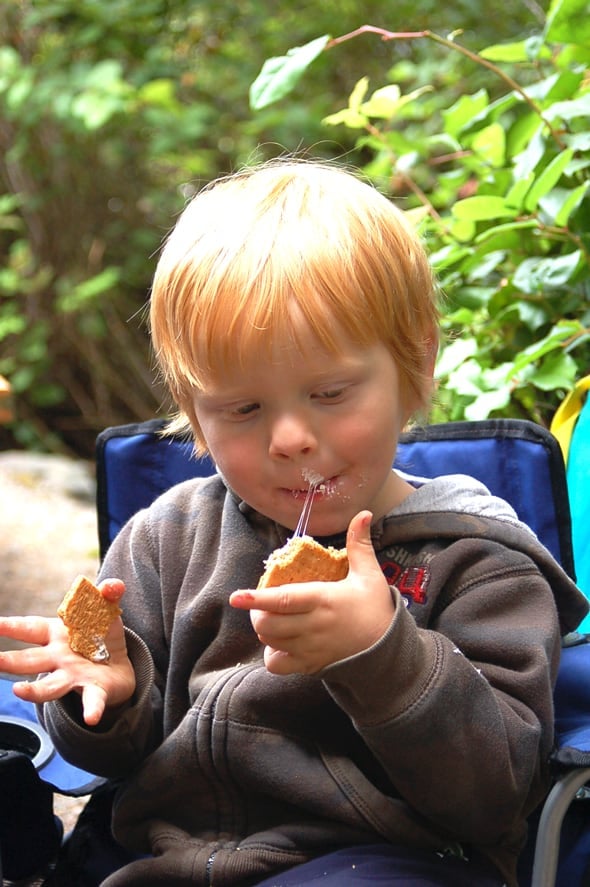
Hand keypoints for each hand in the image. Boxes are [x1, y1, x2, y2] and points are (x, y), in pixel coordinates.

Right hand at [0, 579, 134, 725]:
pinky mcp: (95, 691)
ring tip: (18, 691)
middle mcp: (59, 659)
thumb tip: (113, 584)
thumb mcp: (105, 610)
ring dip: (34, 690)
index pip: (31, 629)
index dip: (11, 626)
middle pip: (31, 660)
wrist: (120, 666)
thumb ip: (107, 594)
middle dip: (10, 661)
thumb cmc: (102, 635)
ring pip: (50, 685)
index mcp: (57, 635)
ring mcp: (74, 677)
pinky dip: (91, 709)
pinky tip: (91, 718)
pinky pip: (92, 701)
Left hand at [230, 510, 393, 674]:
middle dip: (257, 612)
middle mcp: (313, 626)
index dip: (257, 599)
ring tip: (272, 617)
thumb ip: (359, 544)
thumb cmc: (375, 608)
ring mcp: (309, 648)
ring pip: (270, 641)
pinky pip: (278, 665)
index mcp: (324, 600)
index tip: (236, 597)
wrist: (388, 648)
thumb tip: (362, 514)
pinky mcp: (309, 665)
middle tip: (263, 602)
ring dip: (264, 629)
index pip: (283, 600)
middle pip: (268, 624)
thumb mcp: (369, 574)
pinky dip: (272, 654)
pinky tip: (280, 643)